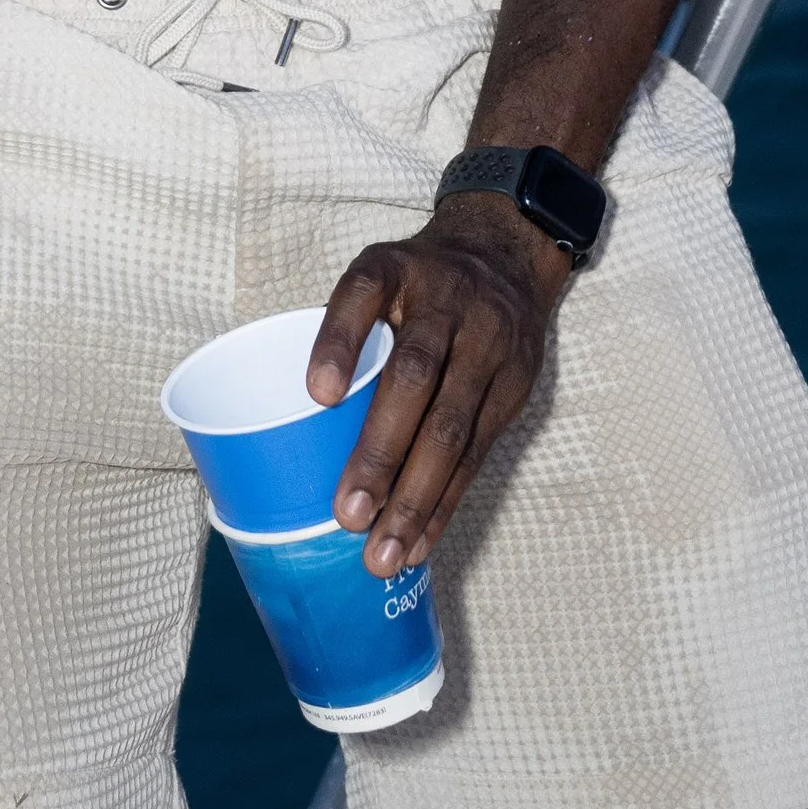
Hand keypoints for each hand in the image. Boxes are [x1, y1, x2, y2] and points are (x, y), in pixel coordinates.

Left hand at [308, 199, 569, 575]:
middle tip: (348, 515)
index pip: (363, 294)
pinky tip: (421, 541)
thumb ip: (342, 328)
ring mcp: (488, 346)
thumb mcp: (376, 274)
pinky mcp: (514, 386)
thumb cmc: (417, 282)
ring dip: (417, 498)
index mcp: (396, 270)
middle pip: (414, 378)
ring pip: (451, 428)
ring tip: (383, 553)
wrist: (506, 255)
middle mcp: (448, 304)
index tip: (316, 395)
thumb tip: (293, 416)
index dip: (338, 341)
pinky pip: (477, 452)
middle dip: (380, 452)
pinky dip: (447, 500)